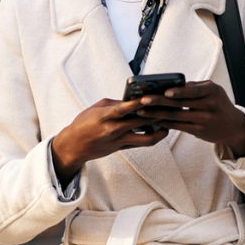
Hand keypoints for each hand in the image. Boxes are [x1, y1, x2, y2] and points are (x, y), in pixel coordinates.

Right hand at [51, 98, 167, 183]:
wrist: (75, 146)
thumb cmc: (85, 122)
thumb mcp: (98, 108)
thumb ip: (116, 103)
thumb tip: (135, 100)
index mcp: (105, 116)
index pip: (124, 108)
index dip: (138, 103)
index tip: (151, 96)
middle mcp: (114, 130)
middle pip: (141, 122)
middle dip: (155, 113)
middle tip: (169, 106)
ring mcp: (119, 141)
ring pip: (146, 138)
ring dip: (159, 130)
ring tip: (168, 123)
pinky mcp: (122, 148)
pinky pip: (142, 143)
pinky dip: (152, 136)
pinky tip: (160, 130)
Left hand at [137, 81, 244, 156]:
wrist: (233, 126)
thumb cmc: (219, 104)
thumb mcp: (213, 91)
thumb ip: (196, 87)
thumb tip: (174, 85)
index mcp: (212, 91)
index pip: (194, 91)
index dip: (179, 92)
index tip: (165, 91)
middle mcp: (209, 106)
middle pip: (181, 104)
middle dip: (159, 102)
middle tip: (143, 100)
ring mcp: (203, 120)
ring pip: (176, 116)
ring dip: (156, 114)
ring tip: (141, 111)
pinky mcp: (198, 131)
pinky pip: (177, 126)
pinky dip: (164, 123)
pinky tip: (152, 120)